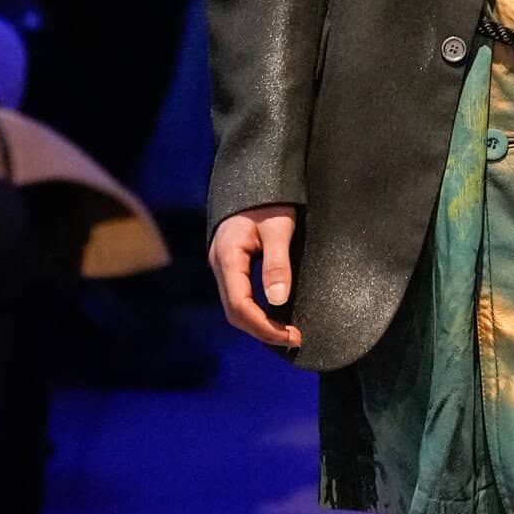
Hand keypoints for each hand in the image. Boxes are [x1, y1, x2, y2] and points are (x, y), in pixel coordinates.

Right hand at [209, 206, 301, 352]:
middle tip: (293, 338)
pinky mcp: (231, 263)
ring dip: (258, 323)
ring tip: (285, 332)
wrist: (254, 174)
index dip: (264, 327)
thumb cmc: (269, 199)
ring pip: (235, 305)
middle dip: (262, 330)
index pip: (240, 305)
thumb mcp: (279, 229)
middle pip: (234, 311)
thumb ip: (277, 264)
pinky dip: (255, 311)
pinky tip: (273, 315)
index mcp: (227, 256)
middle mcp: (219, 264)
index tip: (291, 336)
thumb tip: (278, 300)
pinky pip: (238, 295)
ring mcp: (222, 264)